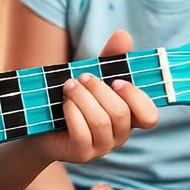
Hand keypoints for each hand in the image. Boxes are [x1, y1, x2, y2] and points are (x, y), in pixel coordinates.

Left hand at [32, 30, 158, 165]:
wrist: (40, 120)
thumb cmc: (73, 96)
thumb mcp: (93, 74)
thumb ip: (110, 57)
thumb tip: (123, 35)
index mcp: (128, 116)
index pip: (149, 117)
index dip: (137, 99)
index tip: (117, 81)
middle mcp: (119, 134)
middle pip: (120, 113)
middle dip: (99, 89)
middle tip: (82, 76)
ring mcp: (102, 147)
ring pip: (101, 121)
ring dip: (83, 98)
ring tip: (69, 86)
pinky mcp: (82, 154)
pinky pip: (82, 133)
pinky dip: (72, 112)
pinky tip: (64, 103)